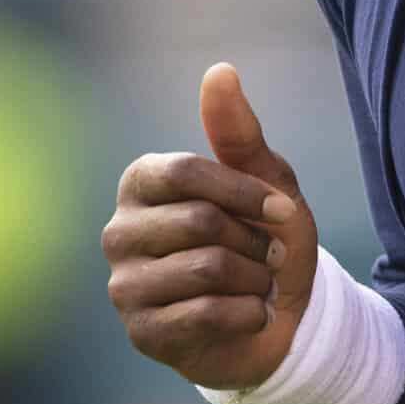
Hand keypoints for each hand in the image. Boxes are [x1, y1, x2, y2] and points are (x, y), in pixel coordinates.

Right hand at [102, 62, 318, 390]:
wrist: (284, 320)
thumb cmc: (266, 239)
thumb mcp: (265, 181)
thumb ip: (239, 132)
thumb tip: (220, 71)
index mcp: (142, 183)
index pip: (186, 172)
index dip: (245, 192)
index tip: (282, 210)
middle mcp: (120, 232)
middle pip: (200, 221)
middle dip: (255, 240)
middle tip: (268, 255)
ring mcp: (124, 286)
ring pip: (207, 268)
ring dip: (255, 278)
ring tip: (257, 283)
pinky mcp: (141, 332)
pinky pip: (207, 314)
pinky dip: (249, 313)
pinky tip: (250, 314)